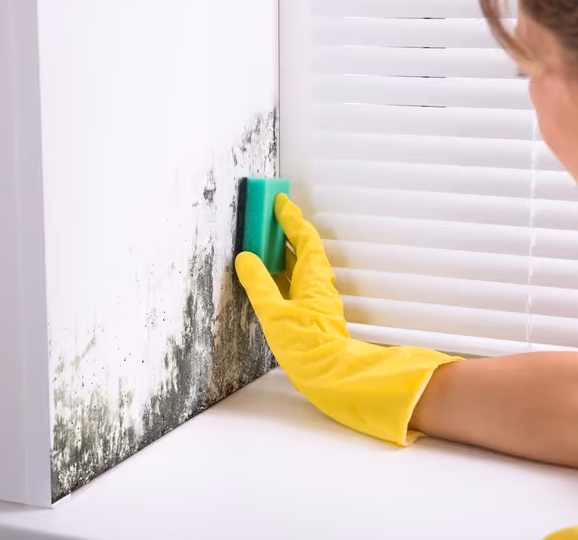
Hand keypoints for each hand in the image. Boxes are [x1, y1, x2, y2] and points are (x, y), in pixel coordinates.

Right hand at [235, 194, 460, 444]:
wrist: (330, 374)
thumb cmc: (306, 345)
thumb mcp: (273, 311)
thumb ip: (258, 283)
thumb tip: (246, 259)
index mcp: (313, 277)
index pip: (304, 238)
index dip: (291, 219)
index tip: (280, 202)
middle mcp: (319, 285)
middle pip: (304, 250)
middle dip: (286, 233)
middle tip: (267, 220)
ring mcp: (318, 300)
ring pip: (300, 268)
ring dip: (283, 254)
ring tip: (262, 245)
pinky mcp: (313, 314)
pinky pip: (297, 284)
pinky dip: (283, 274)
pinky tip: (269, 281)